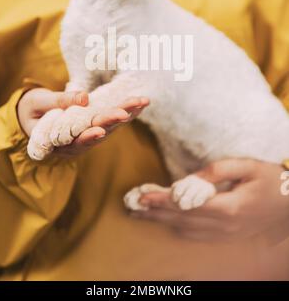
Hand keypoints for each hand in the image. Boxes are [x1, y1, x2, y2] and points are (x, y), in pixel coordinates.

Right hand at [18, 88, 148, 157]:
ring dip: (127, 114)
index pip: (76, 141)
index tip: (99, 131)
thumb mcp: (39, 104)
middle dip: (113, 120)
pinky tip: (141, 102)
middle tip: (127, 111)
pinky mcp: (96, 125)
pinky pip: (113, 120)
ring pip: (111, 127)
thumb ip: (59, 102)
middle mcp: (78, 142)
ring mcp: (89, 134)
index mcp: (59, 142)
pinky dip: (127, 110)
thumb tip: (84, 97)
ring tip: (141, 102)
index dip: (88, 137)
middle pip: (99, 132)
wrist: (33, 116)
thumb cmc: (33, 111)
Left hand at [132, 159, 288, 243]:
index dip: (162, 201)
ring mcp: (226, 234)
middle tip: (130, 205)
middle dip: (154, 212)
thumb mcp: (247, 166)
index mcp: (229, 208)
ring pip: (186, 230)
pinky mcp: (227, 235)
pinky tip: (166, 221)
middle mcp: (224, 226)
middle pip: (181, 220)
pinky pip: (196, 235)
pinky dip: (176, 227)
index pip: (187, 205)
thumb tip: (189, 180)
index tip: (142, 196)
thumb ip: (217, 171)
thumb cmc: (271, 180)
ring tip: (140, 213)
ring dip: (161, 221)